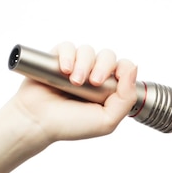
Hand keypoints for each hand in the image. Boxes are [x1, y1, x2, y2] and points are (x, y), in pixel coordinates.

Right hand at [9, 42, 137, 143]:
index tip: (115, 79)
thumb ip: (126, 99)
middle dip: (103, 66)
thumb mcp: (106, 121)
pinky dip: (68, 55)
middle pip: (108, 56)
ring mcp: (75, 67)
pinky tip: (64, 69)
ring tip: (74, 81)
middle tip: (93, 82)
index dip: (123, 70)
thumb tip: (133, 68)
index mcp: (107, 90)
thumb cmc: (69, 125)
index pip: (124, 69)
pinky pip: (67, 46)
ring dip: (83, 64)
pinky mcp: (57, 60)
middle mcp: (92, 76)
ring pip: (88, 50)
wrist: (38, 122)